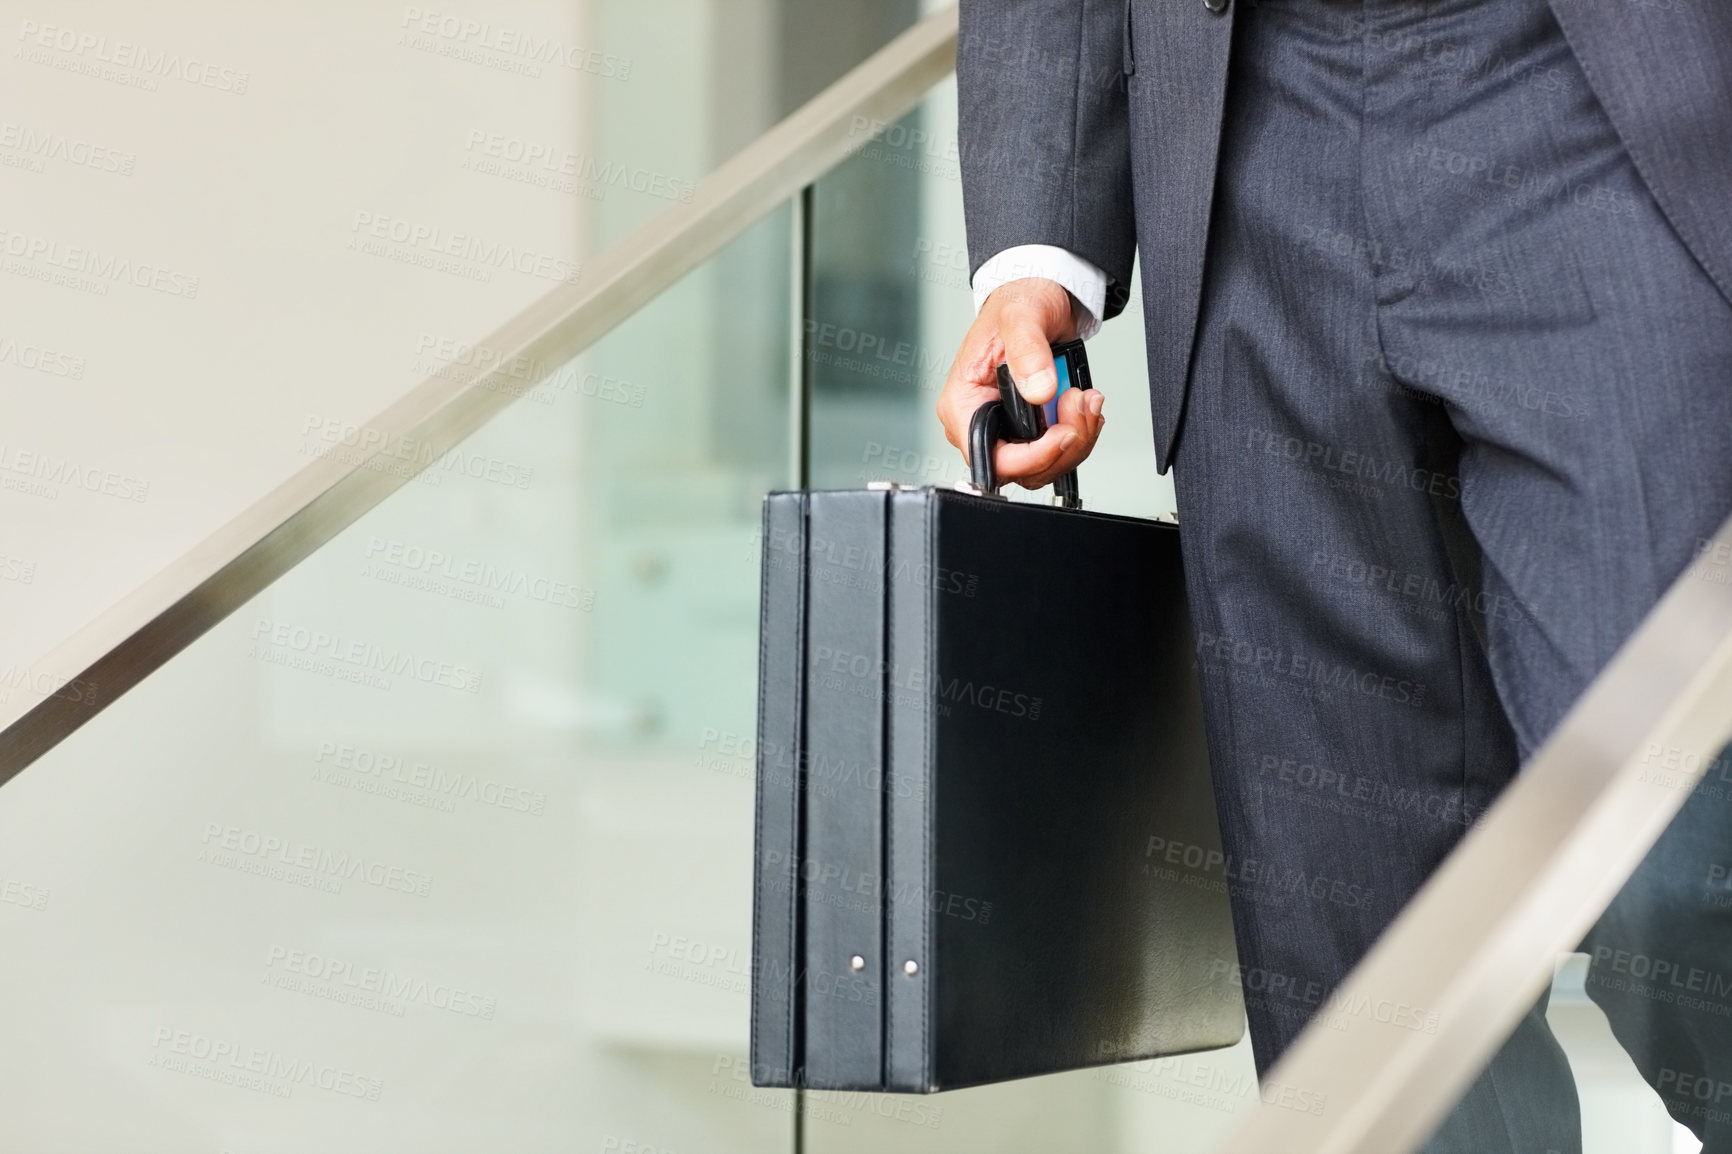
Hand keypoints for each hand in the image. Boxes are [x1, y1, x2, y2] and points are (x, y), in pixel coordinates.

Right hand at [936, 277, 1104, 490]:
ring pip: (1044, 464)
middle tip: (1080, 404)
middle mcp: (980, 421)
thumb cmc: (1017, 303)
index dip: (1031, 457)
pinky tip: (1083, 404)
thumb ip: (1028, 352)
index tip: (1063, 433)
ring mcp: (1006, 427)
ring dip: (1076, 437)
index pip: (989, 458)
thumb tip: (1040, 390)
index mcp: (962, 403)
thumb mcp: (1021, 317)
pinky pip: (1057, 451)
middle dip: (1062, 444)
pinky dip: (1079, 432)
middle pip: (1022, 468)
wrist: (1037, 297)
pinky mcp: (1030, 428)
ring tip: (1085, 398)